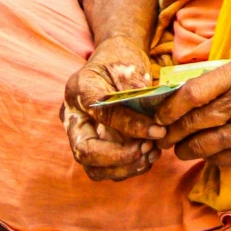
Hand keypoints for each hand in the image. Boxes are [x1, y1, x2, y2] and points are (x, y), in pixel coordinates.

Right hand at [62, 35, 164, 180]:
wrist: (115, 62)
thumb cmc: (121, 60)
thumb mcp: (129, 67)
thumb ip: (136, 92)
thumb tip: (154, 124)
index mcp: (78, 89)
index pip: (100, 113)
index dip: (129, 125)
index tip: (157, 130)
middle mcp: (73, 116)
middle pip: (84, 152)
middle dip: (119, 157)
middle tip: (148, 148)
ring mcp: (82, 135)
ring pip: (94, 168)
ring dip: (126, 167)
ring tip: (152, 152)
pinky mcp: (96, 147)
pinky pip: (107, 170)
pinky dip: (129, 168)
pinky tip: (149, 156)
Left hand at [155, 54, 230, 172]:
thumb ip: (219, 77)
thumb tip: (184, 91)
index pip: (192, 94)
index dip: (169, 108)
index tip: (161, 115)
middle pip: (192, 123)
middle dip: (170, 133)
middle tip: (162, 137)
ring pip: (203, 146)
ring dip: (185, 150)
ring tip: (180, 149)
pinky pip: (222, 159)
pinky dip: (209, 158)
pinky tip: (206, 154)